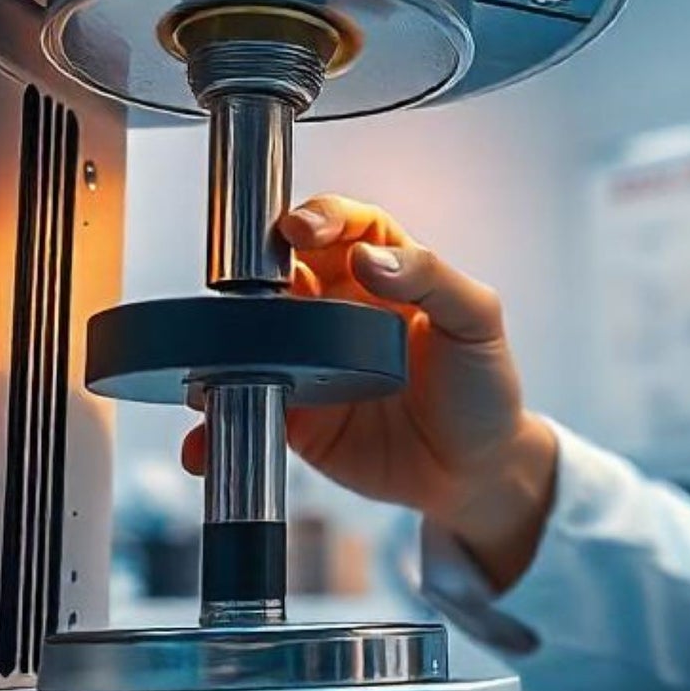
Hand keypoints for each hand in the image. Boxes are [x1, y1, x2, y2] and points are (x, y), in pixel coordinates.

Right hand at [180, 195, 556, 590]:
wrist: (476, 473)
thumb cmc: (483, 388)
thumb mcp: (478, 323)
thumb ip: (432, 279)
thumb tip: (371, 257)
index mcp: (384, 273)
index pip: (343, 226)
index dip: (318, 217)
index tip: (301, 227)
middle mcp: (338, 310)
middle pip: (278, 272)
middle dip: (252, 273)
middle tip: (246, 288)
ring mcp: (309, 361)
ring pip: (248, 336)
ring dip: (220, 344)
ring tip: (212, 357)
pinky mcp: (294, 415)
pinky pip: (242, 406)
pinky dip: (214, 421)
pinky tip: (206, 436)